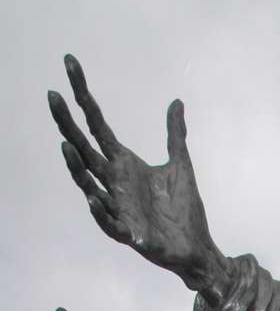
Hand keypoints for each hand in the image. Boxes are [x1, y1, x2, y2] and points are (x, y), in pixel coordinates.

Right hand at [47, 55, 227, 298]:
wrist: (196, 246)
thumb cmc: (183, 208)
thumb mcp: (181, 163)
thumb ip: (175, 133)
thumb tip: (176, 101)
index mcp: (124, 163)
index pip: (96, 124)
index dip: (83, 95)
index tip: (70, 64)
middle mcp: (114, 182)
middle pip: (84, 148)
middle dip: (67, 123)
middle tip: (52, 96)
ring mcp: (119, 206)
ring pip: (89, 184)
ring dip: (77, 168)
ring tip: (67, 147)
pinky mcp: (129, 233)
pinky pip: (109, 222)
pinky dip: (101, 211)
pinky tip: (95, 197)